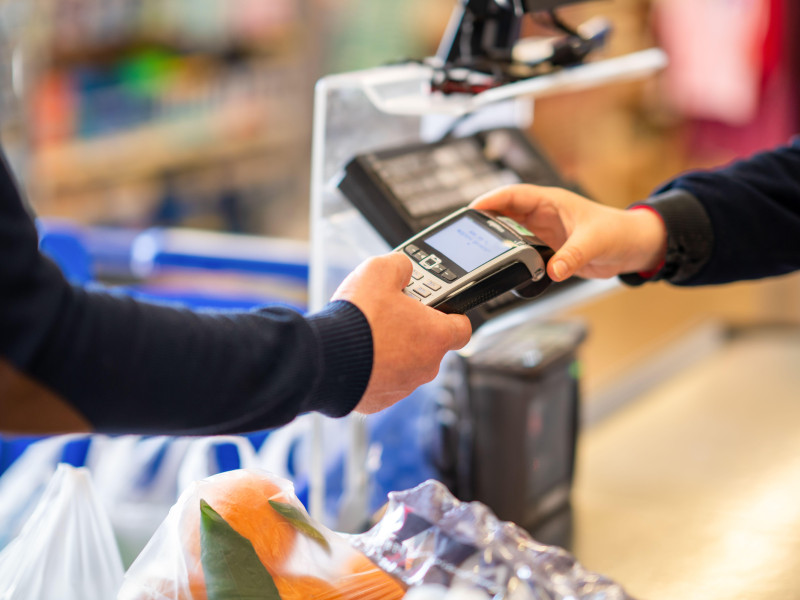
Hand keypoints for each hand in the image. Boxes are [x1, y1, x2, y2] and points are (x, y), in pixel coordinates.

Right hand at [332, 253, 471, 413]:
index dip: (451, 315)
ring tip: (368, 332)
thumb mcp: (379, 270)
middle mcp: (426, 366)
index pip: (462, 328)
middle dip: (413, 329)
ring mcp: (404, 386)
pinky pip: (383, 381)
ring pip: (406, 365)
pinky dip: (374, 368)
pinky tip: (357, 353)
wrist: (325, 358)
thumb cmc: (358, 318)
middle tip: (390, 313)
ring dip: (393, 350)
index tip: (436, 307)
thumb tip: (403, 268)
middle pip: (430, 346)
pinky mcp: (380, 401)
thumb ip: (400, 266)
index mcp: (436, 336)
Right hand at [471, 185, 666, 280]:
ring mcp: (541, 232)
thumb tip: (552, 271)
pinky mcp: (545, 250)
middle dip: (482, 220)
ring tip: (473, 250)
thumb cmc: (618, 233)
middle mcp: (542, 215)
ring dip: (492, 240)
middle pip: (503, 213)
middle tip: (463, 233)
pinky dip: (507, 257)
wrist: (633, 247)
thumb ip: (572, 257)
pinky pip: (518, 251)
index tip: (472, 209)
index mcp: (551, 201)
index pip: (513, 195)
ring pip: (507, 232)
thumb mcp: (595, 243)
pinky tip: (498, 266)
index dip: (491, 200)